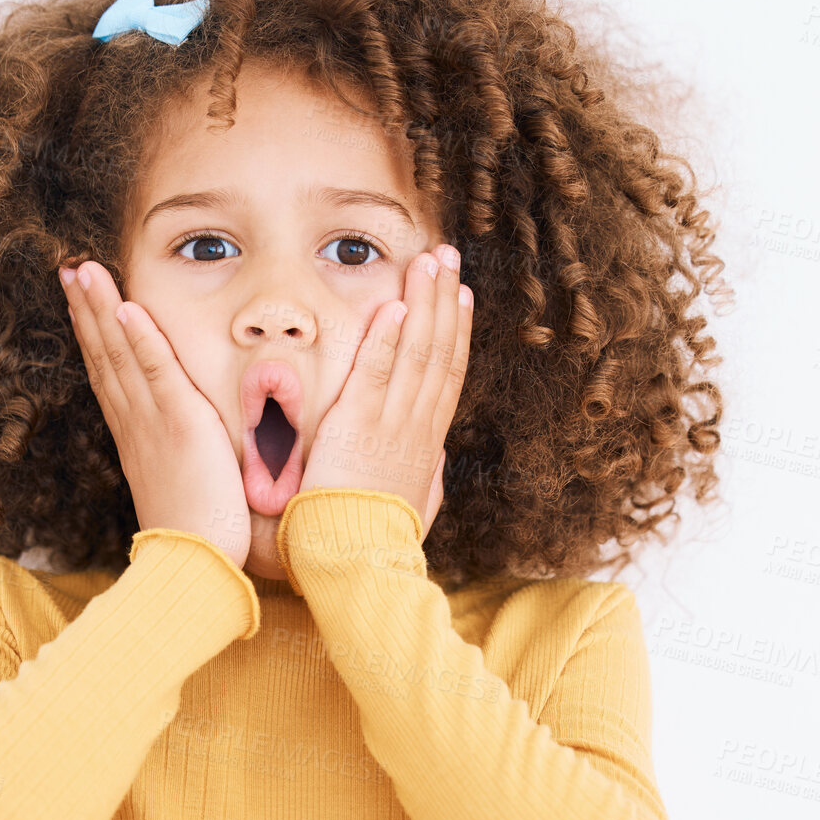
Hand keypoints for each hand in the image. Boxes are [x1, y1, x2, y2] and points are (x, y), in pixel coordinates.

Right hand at [60, 261, 251, 569]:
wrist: (193, 568)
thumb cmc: (198, 538)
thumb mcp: (182, 487)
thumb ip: (179, 459)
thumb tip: (185, 449)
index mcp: (136, 436)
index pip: (110, 373)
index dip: (93, 334)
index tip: (80, 302)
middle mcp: (135, 424)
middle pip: (104, 354)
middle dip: (86, 309)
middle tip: (68, 269)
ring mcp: (153, 422)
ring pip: (121, 355)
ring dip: (101, 309)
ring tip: (83, 270)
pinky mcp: (181, 426)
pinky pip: (156, 373)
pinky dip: (140, 339)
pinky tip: (125, 309)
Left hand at [296, 244, 471, 541]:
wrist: (357, 563)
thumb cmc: (375, 541)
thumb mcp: (413, 507)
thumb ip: (427, 478)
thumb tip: (438, 458)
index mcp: (426, 443)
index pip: (447, 374)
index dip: (455, 329)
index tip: (461, 295)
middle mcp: (416, 427)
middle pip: (438, 350)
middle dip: (444, 299)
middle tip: (448, 256)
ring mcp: (391, 424)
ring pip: (416, 353)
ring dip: (423, 303)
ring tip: (427, 262)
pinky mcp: (358, 428)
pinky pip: (376, 374)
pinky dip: (388, 339)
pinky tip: (395, 306)